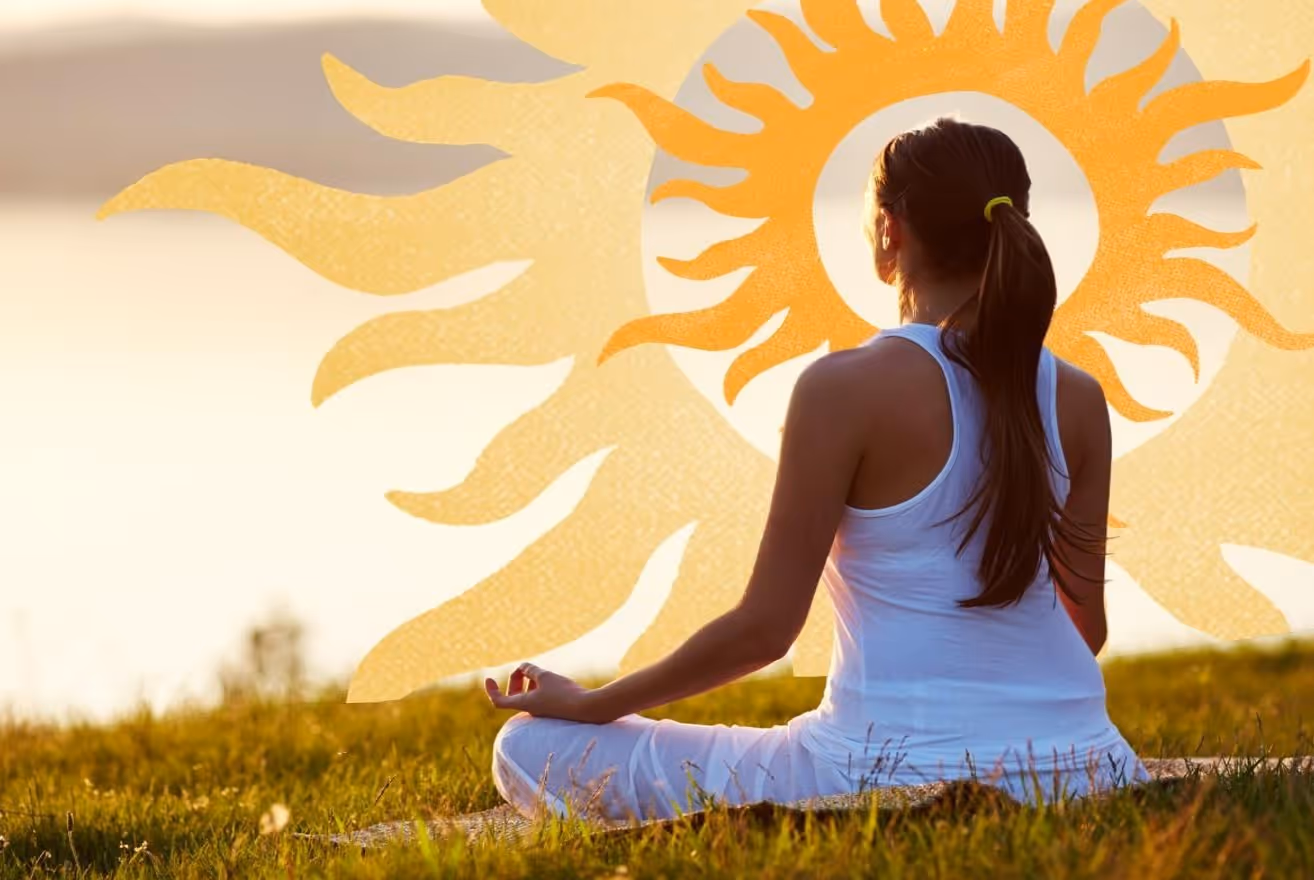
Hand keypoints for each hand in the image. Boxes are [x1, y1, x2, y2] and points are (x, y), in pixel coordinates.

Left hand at [484, 662, 608, 722]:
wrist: (587, 708)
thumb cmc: (564, 693)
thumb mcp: (545, 676)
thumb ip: (530, 670)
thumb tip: (523, 667)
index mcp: (525, 704)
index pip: (498, 701)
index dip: (491, 690)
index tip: (489, 678)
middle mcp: (531, 710)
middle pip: (513, 696)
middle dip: (516, 680)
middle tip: (524, 669)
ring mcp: (542, 711)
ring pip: (527, 695)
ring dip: (529, 681)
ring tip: (539, 672)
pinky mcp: (553, 710)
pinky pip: (539, 697)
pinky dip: (539, 686)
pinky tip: (550, 678)